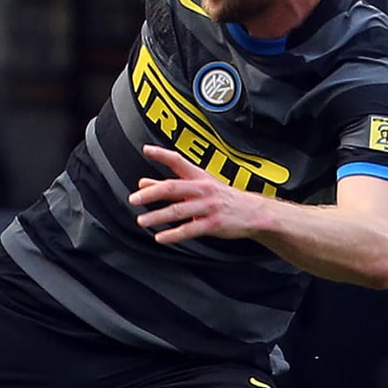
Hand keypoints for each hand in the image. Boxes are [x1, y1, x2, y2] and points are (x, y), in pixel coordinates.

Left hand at [128, 145, 268, 243]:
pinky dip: (173, 235)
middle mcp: (202, 189)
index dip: (162, 154)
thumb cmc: (222, 197)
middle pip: (173, 188)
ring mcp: (208, 207)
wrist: (254, 212)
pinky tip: (160, 237)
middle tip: (134, 199)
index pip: (178, 161)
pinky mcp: (213, 224)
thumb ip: (171, 185)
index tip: (146, 149)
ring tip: (142, 221)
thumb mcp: (199, 186)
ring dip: (157, 216)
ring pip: (178, 211)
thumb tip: (143, 183)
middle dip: (151, 194)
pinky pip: (189, 229)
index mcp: (198, 177)